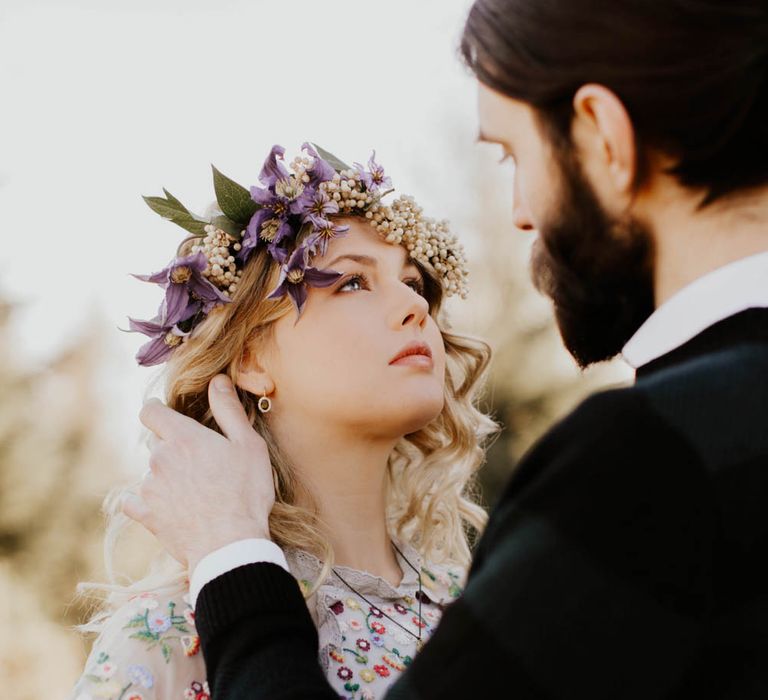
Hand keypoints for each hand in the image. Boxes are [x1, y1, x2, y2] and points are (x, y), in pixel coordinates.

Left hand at [122, 374, 275, 571]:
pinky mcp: (147, 515)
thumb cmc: (246, 492)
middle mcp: (159, 458)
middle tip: (200, 462)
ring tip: (194, 491)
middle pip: (156, 443)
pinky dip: (147, 501)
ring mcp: (149, 488)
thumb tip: (217, 380)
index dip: (157, 410)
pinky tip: (167, 507)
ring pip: (151, 472)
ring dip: (166, 475)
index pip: (151, 412)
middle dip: (173, 447)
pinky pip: (135, 501)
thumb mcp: (248, 445)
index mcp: (182, 437)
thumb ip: (228, 410)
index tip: (167, 416)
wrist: (230, 544)